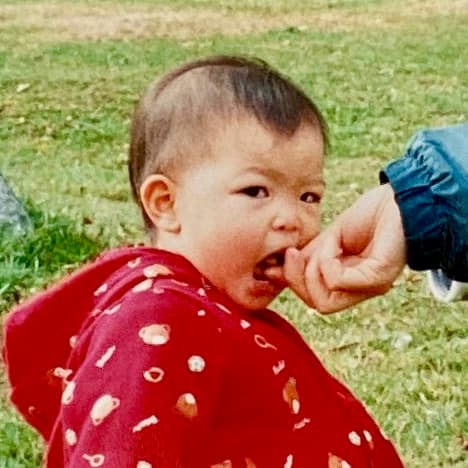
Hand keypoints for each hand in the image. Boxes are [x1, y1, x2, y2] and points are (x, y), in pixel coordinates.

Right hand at [284, 184, 405, 312]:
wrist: (396, 201)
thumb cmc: (366, 218)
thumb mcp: (326, 240)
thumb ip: (306, 257)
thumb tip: (274, 271)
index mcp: (347, 282)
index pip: (313, 298)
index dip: (291, 282)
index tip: (277, 262)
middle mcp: (358, 289)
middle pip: (316, 304)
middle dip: (297, 279)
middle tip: (294, 253)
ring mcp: (369, 287)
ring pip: (323, 302)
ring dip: (312, 272)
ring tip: (322, 246)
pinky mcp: (377, 278)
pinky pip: (337, 282)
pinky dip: (327, 262)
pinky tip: (334, 243)